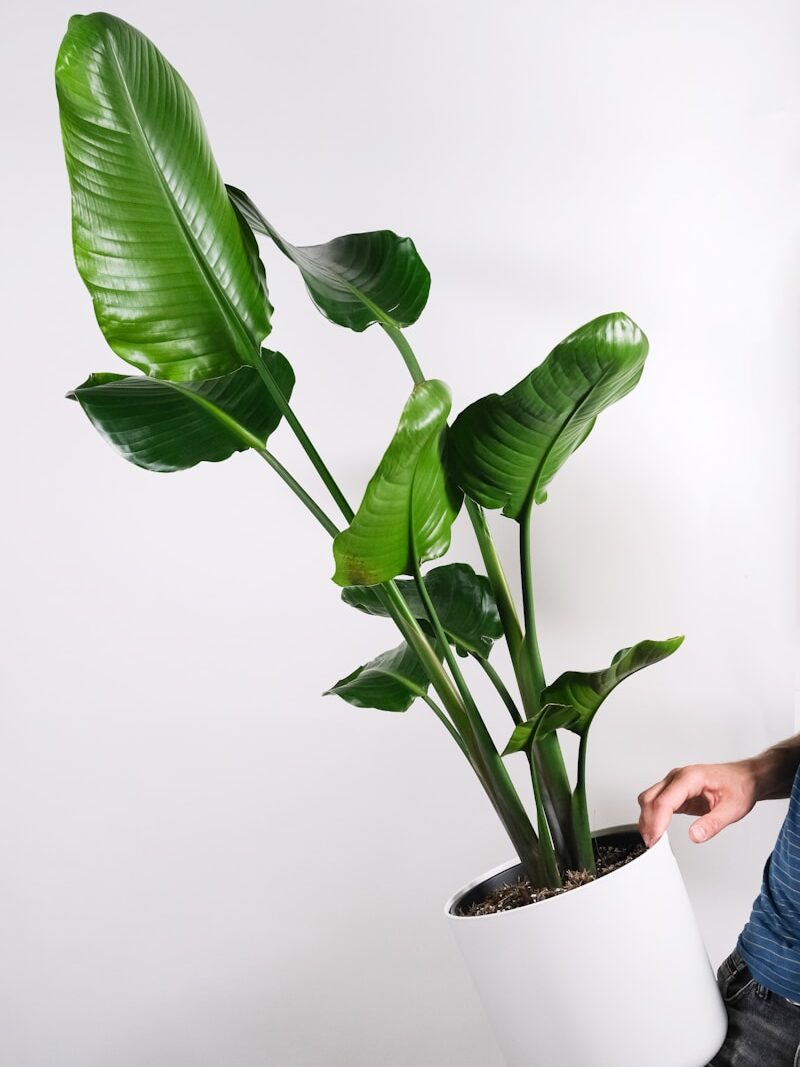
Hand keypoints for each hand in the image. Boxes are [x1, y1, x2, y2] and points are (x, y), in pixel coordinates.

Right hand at [637, 760, 759, 846]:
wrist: (745, 778)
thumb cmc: (740, 788)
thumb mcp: (732, 809)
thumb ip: (712, 824)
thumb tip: (693, 836)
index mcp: (691, 778)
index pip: (664, 800)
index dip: (657, 822)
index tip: (655, 841)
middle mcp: (678, 777)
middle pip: (650, 799)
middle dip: (647, 823)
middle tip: (652, 846)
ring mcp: (673, 783)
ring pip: (648, 800)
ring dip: (647, 820)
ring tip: (654, 841)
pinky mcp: (674, 792)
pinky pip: (656, 803)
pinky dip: (653, 817)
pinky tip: (657, 831)